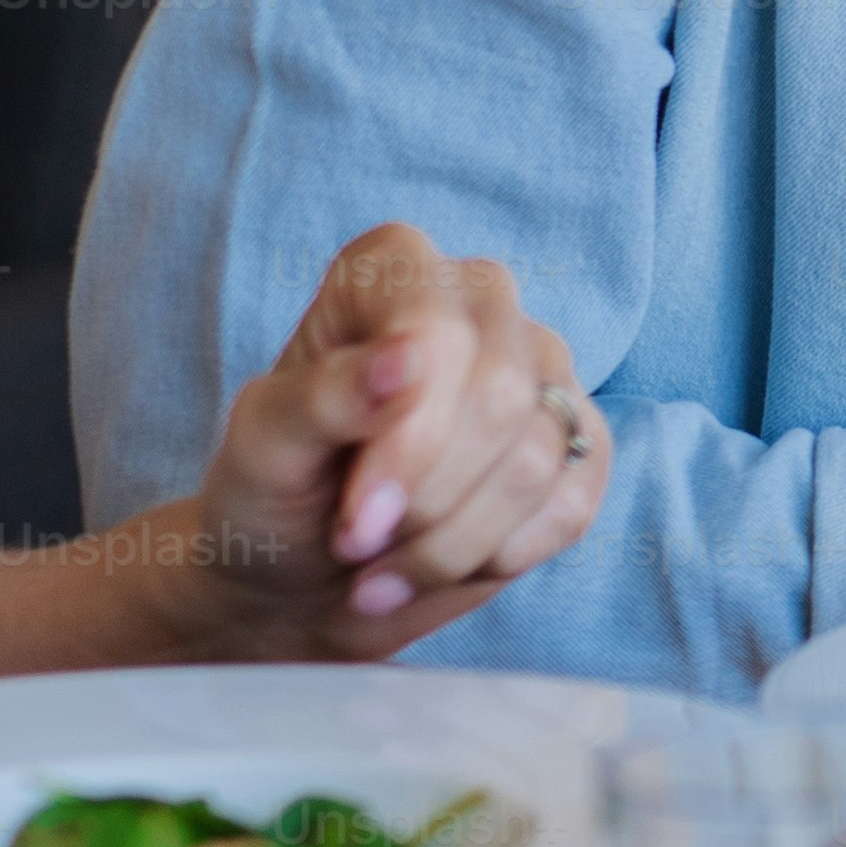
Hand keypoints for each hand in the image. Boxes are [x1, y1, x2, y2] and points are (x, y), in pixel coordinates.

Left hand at [188, 223, 606, 661]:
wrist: (302, 577)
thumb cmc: (276, 493)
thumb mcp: (263, 449)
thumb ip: (322, 397)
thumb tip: (404, 360)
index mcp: (396, 270)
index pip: (439, 335)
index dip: (409, 441)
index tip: (354, 521)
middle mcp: (482, 303)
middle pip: (501, 396)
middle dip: (425, 500)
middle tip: (355, 544)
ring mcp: (542, 371)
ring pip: (534, 462)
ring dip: (448, 545)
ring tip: (380, 567)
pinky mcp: (581, 444)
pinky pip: (569, 507)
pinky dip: (495, 558)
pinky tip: (437, 564)